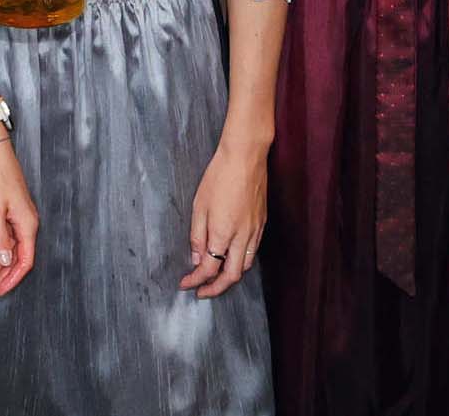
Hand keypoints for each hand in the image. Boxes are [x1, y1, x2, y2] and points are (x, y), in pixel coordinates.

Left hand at [0, 138, 38, 296]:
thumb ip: (0, 238)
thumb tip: (5, 261)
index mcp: (27, 226)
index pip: (24, 261)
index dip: (12, 278)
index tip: (0, 290)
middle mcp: (27, 225)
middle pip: (16, 258)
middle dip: (1, 276)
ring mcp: (19, 220)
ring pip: (9, 250)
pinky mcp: (11, 215)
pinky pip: (5, 238)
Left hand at [179, 136, 269, 298]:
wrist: (246, 157)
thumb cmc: (219, 176)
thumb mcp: (199, 205)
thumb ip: (197, 236)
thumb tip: (196, 258)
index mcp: (223, 233)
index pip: (209, 268)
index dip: (196, 280)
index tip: (186, 283)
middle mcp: (242, 237)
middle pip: (231, 276)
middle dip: (215, 289)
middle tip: (201, 290)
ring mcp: (255, 231)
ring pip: (245, 266)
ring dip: (230, 277)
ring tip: (215, 277)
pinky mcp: (262, 224)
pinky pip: (253, 252)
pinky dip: (241, 262)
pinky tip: (231, 257)